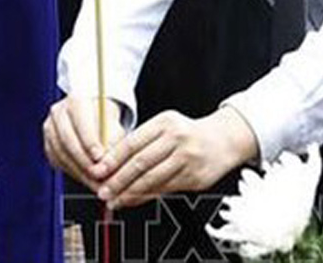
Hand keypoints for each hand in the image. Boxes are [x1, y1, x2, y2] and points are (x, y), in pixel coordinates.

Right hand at [42, 96, 124, 189]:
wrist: (93, 115)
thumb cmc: (105, 117)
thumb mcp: (113, 123)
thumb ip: (112, 139)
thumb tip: (109, 161)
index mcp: (76, 100)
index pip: (80, 122)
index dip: (90, 142)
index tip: (100, 158)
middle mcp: (59, 112)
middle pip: (67, 140)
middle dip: (84, 160)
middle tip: (98, 175)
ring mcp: (50, 128)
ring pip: (61, 153)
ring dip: (78, 170)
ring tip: (94, 181)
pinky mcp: (48, 143)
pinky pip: (57, 160)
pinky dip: (72, 171)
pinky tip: (85, 178)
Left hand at [92, 106, 257, 208]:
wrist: (224, 140)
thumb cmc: (187, 134)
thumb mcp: (165, 127)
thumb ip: (142, 142)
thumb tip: (110, 165)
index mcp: (166, 122)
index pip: (133, 142)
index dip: (113, 159)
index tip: (98, 171)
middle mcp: (178, 138)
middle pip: (141, 163)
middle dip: (118, 180)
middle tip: (103, 191)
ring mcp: (188, 158)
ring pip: (152, 179)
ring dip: (130, 193)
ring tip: (115, 200)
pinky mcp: (195, 177)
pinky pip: (165, 189)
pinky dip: (146, 196)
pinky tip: (134, 200)